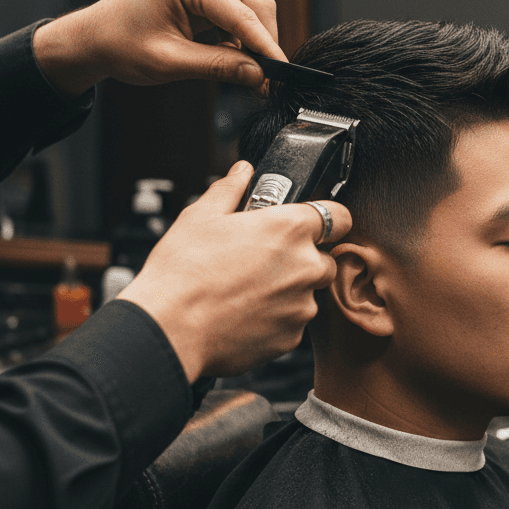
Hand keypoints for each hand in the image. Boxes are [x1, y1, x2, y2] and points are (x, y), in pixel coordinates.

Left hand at [32, 0, 282, 96]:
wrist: (92, 37)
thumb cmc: (120, 44)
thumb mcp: (171, 62)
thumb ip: (219, 67)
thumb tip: (258, 75)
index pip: (244, 15)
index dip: (267, 47)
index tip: (282, 73)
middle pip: (256, 5)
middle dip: (263, 42)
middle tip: (264, 80)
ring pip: (251, 9)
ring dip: (253, 40)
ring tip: (246, 74)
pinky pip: (236, 12)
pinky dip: (240, 36)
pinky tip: (231, 58)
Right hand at [117, 160, 352, 380]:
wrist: (169, 329)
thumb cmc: (182, 272)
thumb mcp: (201, 216)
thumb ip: (230, 189)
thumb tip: (243, 171)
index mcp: (291, 228)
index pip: (340, 216)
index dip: (327, 220)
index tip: (310, 225)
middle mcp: (305, 266)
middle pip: (324, 259)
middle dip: (303, 259)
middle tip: (265, 261)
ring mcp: (301, 305)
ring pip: (307, 293)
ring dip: (288, 291)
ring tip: (247, 290)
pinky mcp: (290, 337)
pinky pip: (292, 323)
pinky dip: (275, 319)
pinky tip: (243, 313)